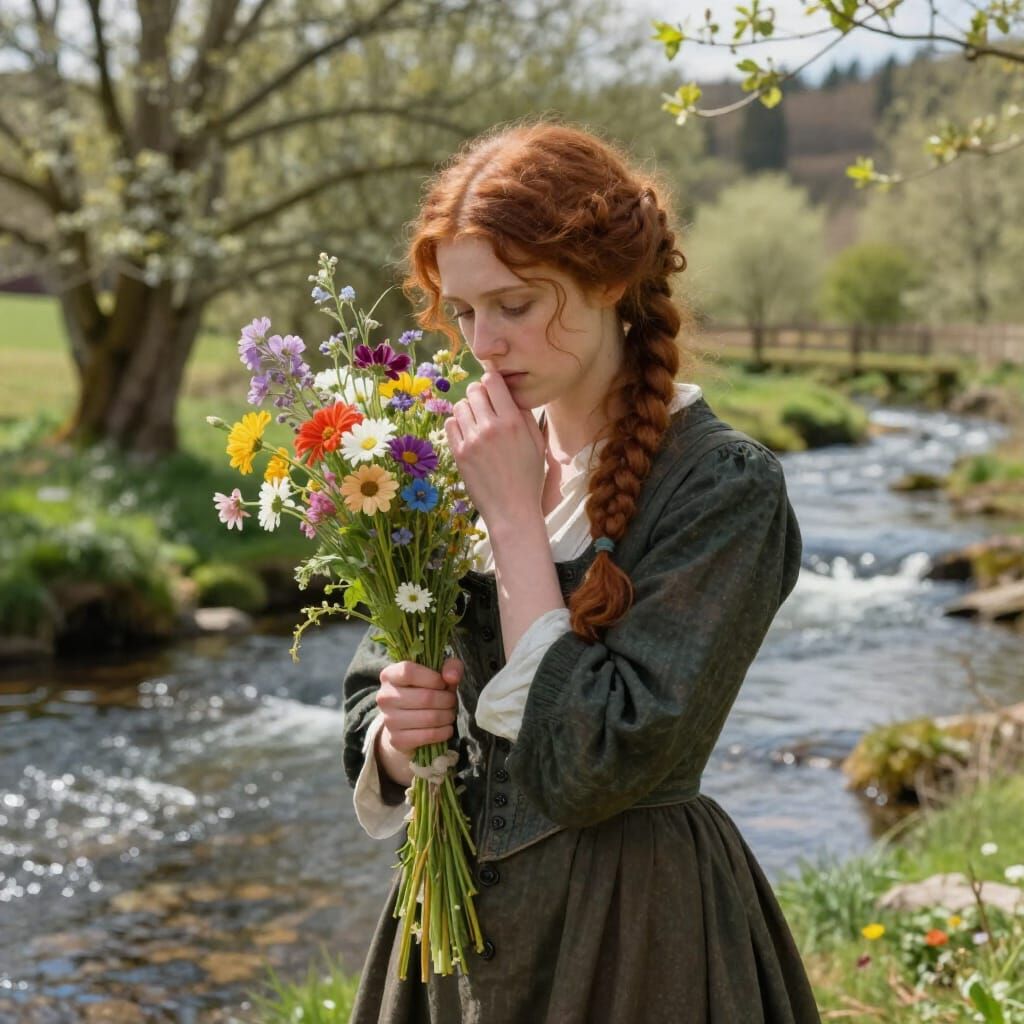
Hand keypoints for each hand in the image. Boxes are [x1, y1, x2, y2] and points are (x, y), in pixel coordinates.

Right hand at [376, 657, 462, 756]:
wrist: (407, 723)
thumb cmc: (425, 691)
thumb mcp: (438, 674)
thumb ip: (450, 667)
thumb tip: (452, 677)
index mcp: (389, 675)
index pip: (408, 671)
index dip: (433, 678)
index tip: (443, 683)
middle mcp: (384, 697)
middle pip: (426, 697)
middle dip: (447, 700)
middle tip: (451, 701)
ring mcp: (388, 720)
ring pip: (430, 718)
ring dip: (448, 716)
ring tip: (449, 714)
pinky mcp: (396, 740)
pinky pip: (428, 735)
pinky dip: (444, 732)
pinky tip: (446, 728)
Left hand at [445, 370, 545, 524]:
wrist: (512, 510)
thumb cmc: (529, 478)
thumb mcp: (537, 444)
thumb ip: (524, 416)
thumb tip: (509, 394)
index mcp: (513, 422)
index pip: (493, 381)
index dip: (492, 380)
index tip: (494, 389)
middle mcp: (491, 428)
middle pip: (474, 390)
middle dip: (479, 394)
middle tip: (485, 407)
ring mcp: (472, 441)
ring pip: (459, 406)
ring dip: (467, 409)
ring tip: (476, 422)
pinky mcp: (459, 454)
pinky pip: (450, 424)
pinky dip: (457, 425)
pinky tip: (467, 434)